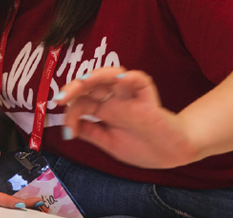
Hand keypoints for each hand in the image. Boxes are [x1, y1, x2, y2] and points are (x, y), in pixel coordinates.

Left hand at [56, 67, 197, 168]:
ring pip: (113, 75)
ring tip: (84, 81)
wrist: (172, 155)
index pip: (82, 102)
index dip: (70, 113)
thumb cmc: (142, 147)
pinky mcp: (149, 100)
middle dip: (74, 87)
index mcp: (104, 110)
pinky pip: (141, 81)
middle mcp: (114, 100)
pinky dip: (131, 77)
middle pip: (92, 84)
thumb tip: (65, 129)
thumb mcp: (110, 143)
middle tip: (60, 97)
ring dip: (97, 75)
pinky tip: (121, 80)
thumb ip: (91, 132)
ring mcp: (131, 98)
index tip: (67, 133)